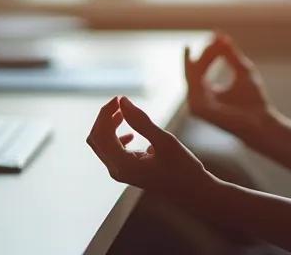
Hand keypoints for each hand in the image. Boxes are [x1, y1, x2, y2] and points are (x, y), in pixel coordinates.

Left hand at [86, 96, 213, 197]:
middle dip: (104, 117)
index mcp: (123, 165)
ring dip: (108, 126)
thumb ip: (141, 121)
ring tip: (123, 113)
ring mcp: (121, 173)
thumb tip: (123, 101)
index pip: (101, 134)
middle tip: (120, 102)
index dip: (106, 113)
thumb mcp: (165, 141)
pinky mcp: (127, 171)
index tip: (120, 98)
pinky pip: (111, 151)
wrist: (194, 192)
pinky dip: (115, 137)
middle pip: (96, 139)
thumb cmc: (183, 168)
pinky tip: (131, 134)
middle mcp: (117, 171)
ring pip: (102, 145)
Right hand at [185, 33, 275, 138]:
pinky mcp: (198, 109)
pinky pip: (196, 83)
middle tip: (214, 38)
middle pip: (194, 70)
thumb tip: (219, 34)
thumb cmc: (254, 100)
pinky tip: (211, 55)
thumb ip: (230, 54)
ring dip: (205, 57)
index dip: (207, 52)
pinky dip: (203, 68)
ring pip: (193, 74)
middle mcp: (198, 99)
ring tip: (215, 44)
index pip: (200, 69)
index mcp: (207, 92)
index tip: (215, 36)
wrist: (262, 122)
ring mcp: (196, 105)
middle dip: (204, 53)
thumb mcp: (242, 70)